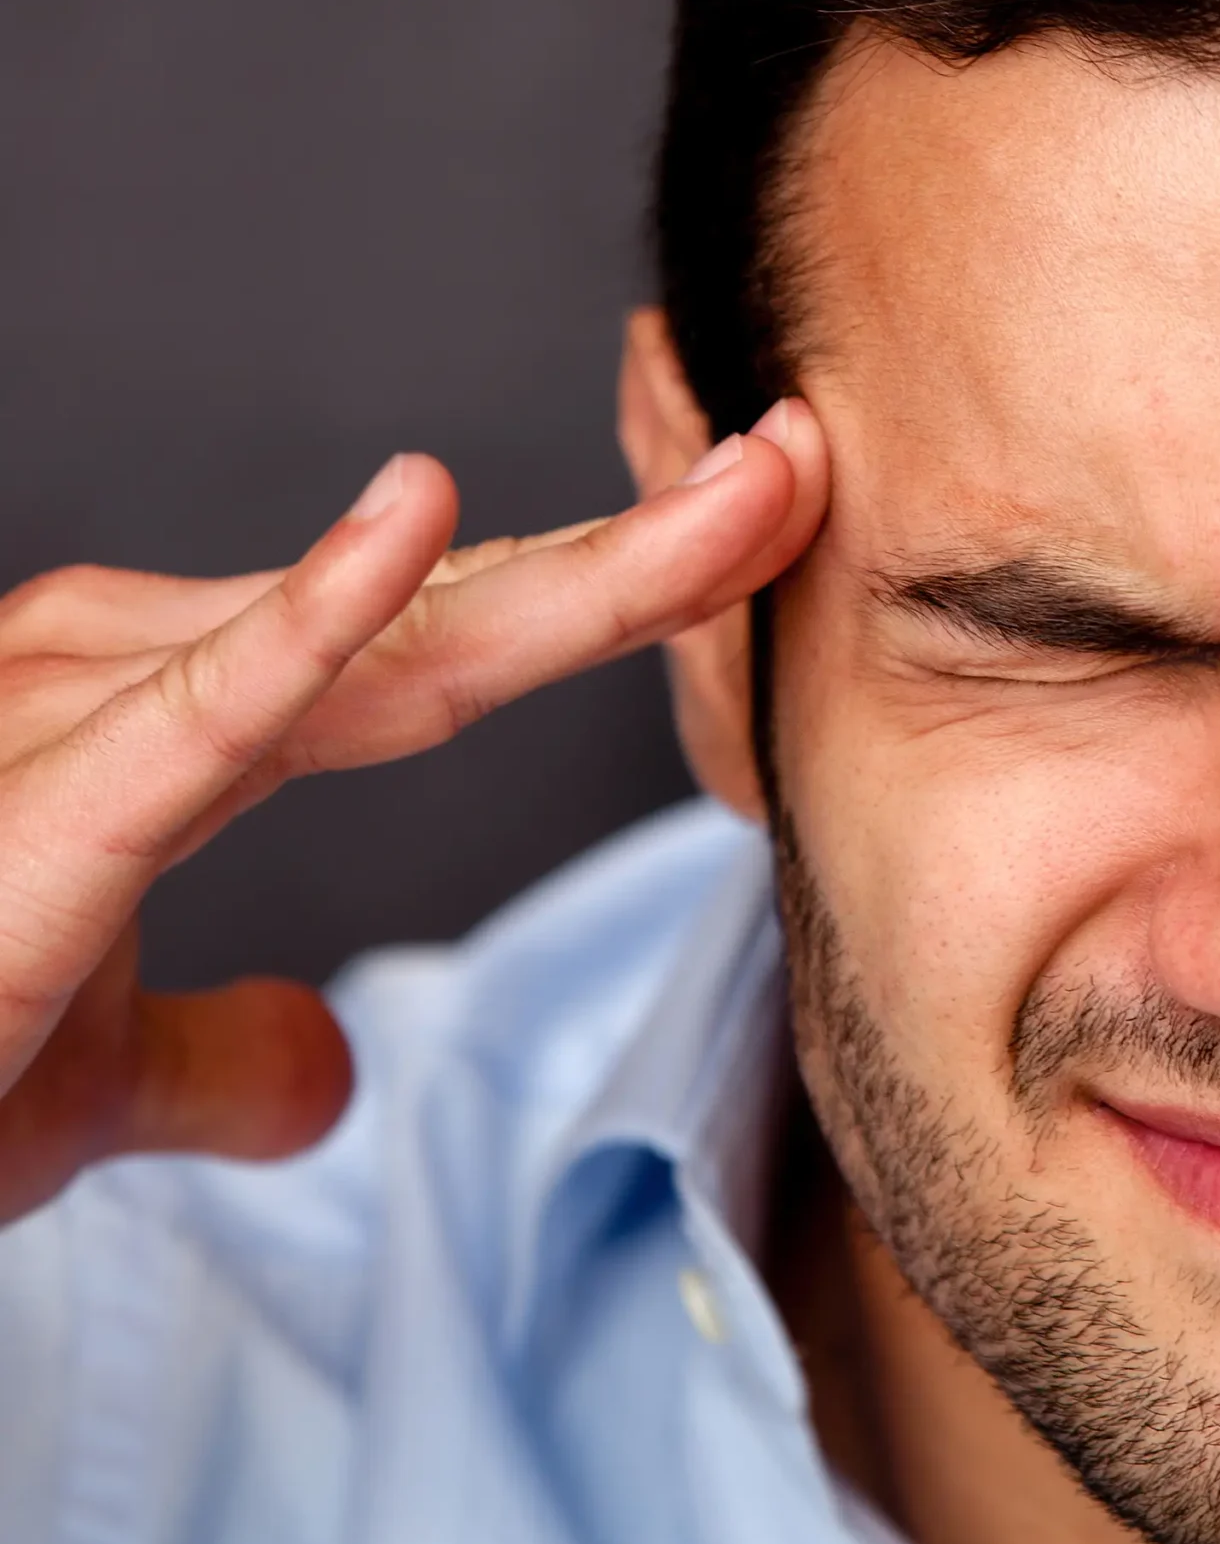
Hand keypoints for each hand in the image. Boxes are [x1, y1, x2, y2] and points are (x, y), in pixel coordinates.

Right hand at [0, 404, 827, 1221]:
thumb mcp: (85, 1082)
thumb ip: (220, 1056)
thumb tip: (331, 1065)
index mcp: (179, 725)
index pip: (445, 645)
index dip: (610, 589)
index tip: (766, 530)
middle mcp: (137, 683)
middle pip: (453, 613)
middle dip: (651, 545)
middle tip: (818, 461)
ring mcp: (74, 721)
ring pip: (382, 640)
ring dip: (589, 567)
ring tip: (760, 490)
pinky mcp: (31, 811)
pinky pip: (200, 706)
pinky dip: (316, 613)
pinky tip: (418, 518)